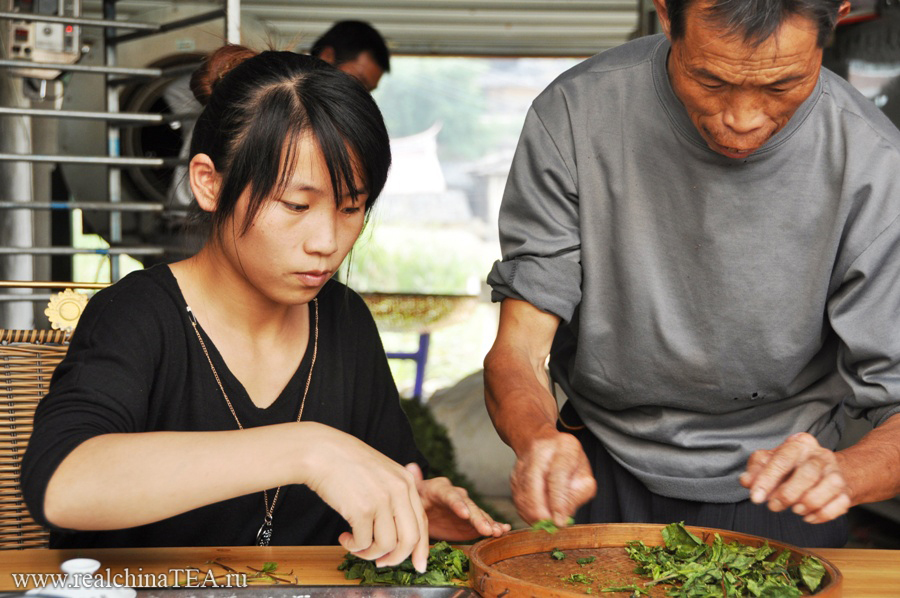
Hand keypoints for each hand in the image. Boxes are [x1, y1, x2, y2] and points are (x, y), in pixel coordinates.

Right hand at [298, 423, 428, 571]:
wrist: (321, 452)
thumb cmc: (347, 464)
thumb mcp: (382, 473)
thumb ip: (396, 496)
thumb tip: (400, 533)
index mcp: (406, 482)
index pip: (422, 522)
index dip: (421, 548)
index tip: (418, 565)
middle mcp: (399, 490)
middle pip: (410, 539)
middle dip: (397, 558)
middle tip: (382, 563)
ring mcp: (381, 500)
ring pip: (387, 546)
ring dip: (371, 554)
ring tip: (356, 546)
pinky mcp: (361, 510)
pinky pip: (363, 543)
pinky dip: (353, 547)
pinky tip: (344, 538)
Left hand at [406, 463, 510, 540]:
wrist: (422, 510)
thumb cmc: (416, 500)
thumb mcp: (413, 492)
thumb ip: (416, 482)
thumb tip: (411, 466)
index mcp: (441, 489)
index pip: (450, 496)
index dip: (458, 505)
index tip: (465, 515)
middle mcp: (457, 496)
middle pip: (469, 507)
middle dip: (479, 518)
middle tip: (487, 529)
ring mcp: (466, 509)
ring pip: (479, 515)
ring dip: (489, 523)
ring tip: (498, 531)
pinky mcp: (471, 522)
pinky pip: (484, 523)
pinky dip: (494, 526)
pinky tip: (504, 530)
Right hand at [510, 431, 595, 526]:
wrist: (545, 444)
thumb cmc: (569, 463)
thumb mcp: (584, 476)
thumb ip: (578, 496)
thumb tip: (562, 517)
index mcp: (564, 448)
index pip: (557, 476)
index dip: (557, 502)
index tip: (559, 522)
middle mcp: (540, 450)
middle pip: (533, 484)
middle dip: (540, 512)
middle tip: (549, 527)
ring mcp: (523, 461)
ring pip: (522, 494)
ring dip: (531, 514)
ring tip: (544, 523)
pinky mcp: (514, 474)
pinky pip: (516, 498)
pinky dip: (525, 512)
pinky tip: (536, 516)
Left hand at [740, 433, 851, 523]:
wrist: (822, 472)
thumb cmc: (791, 467)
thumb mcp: (770, 462)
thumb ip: (756, 470)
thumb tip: (746, 481)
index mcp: (798, 444)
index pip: (782, 459)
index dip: (767, 479)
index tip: (756, 497)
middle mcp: (820, 455)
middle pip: (807, 474)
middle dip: (787, 495)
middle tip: (774, 506)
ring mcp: (836, 472)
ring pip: (829, 487)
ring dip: (808, 504)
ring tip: (794, 509)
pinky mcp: (846, 490)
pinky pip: (840, 504)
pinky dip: (823, 514)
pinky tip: (808, 516)